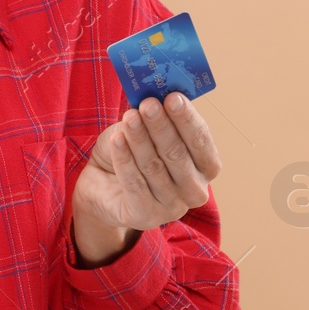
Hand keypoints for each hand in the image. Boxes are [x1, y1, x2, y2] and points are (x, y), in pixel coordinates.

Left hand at [69, 93, 220, 265]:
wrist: (102, 183)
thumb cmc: (132, 151)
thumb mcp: (145, 128)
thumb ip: (155, 114)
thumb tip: (155, 92)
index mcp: (205, 167)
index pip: (201, 141)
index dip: (187, 119)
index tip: (172, 97)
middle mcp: (195, 190)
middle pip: (177, 154)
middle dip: (161, 126)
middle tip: (148, 104)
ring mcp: (172, 207)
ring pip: (154, 167)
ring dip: (140, 139)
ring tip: (128, 117)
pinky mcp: (146, 217)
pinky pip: (134, 184)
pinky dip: (125, 159)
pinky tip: (116, 140)